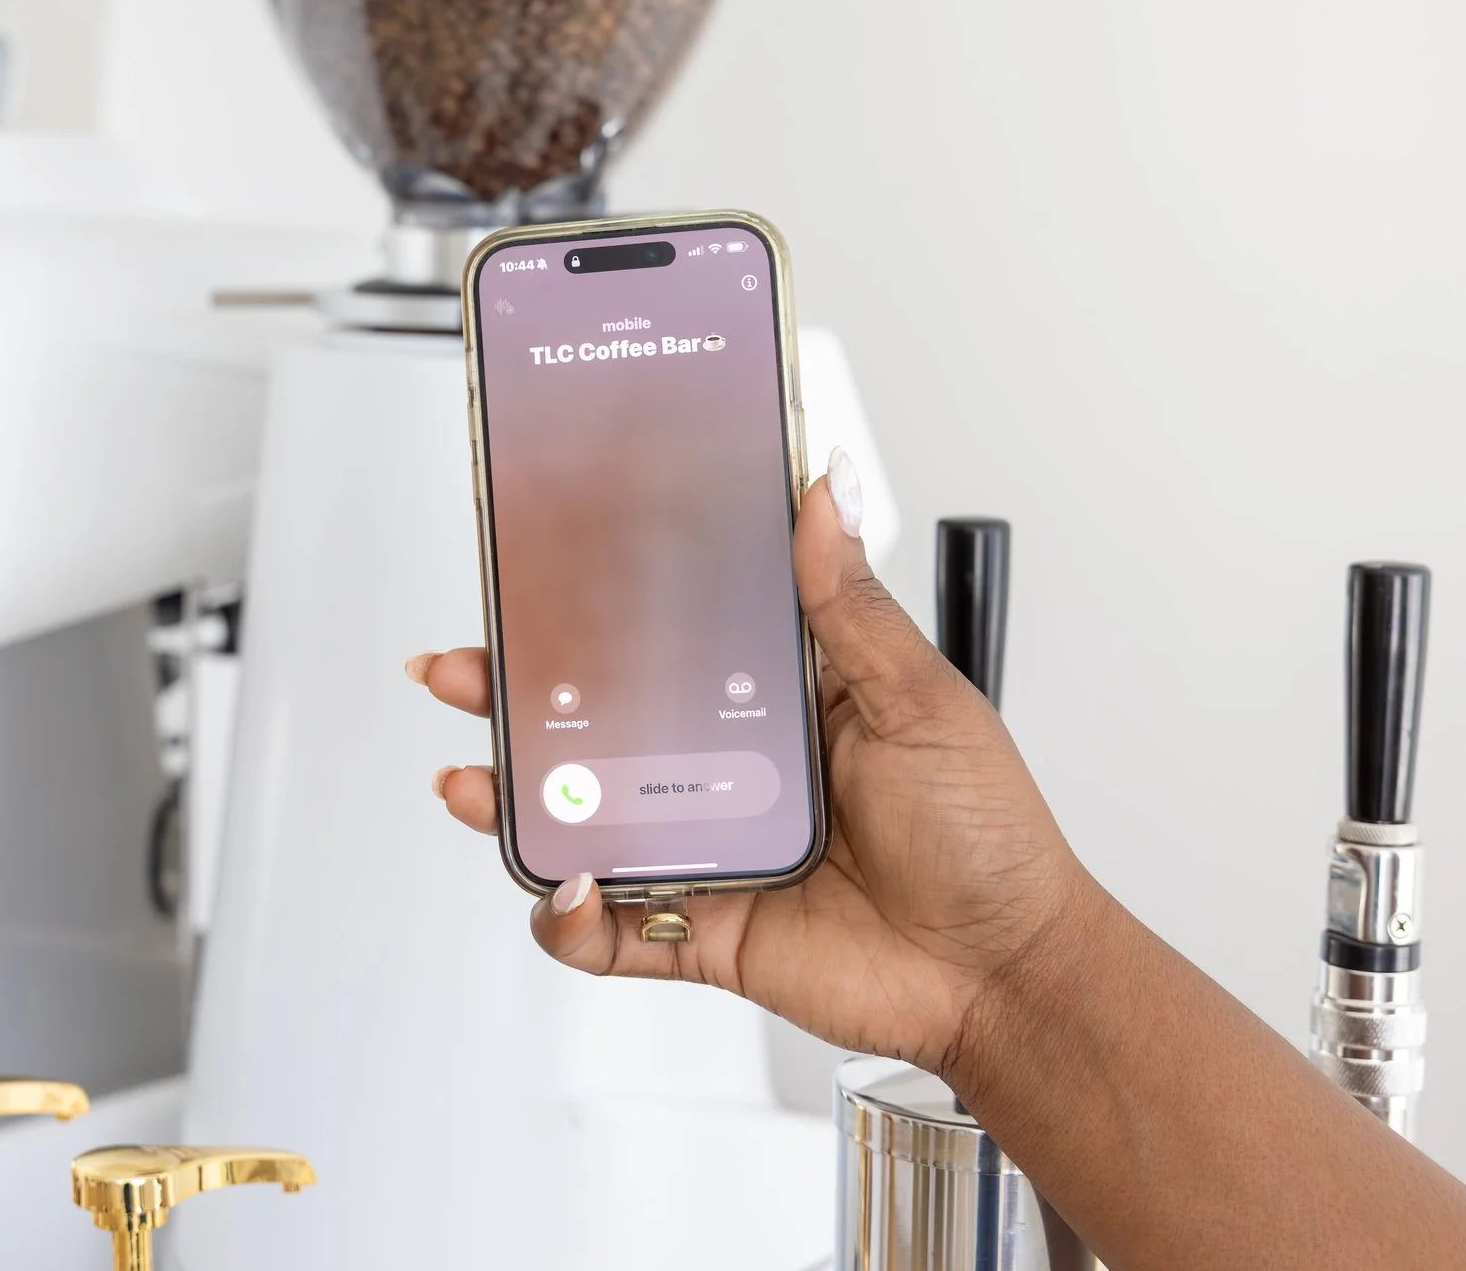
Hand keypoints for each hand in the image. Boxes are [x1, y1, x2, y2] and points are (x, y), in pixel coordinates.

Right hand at [414, 466, 1096, 1076]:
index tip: (534, 571)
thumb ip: (851, 603)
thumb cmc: (987, 836)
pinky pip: (609, 931)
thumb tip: (825, 493)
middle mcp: (726, 771)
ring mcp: (706, 851)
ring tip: (478, 784)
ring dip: (515, 804)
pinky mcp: (700, 928)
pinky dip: (571, 919)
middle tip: (458, 673)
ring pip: (582, 824)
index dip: (592, 611)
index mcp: (773, 700)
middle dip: (512, 700)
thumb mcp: (921, 697)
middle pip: (594, 728)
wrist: (1006, 972)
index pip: (661, 639)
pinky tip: (570, 891)